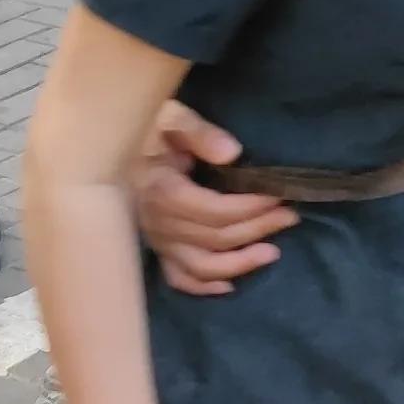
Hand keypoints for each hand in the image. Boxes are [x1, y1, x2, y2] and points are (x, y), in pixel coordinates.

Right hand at [130, 102, 295, 296]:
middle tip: (290, 215)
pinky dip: (203, 286)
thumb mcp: (172, 117)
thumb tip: (231, 153)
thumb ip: (199, 134)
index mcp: (161, 190)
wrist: (112, 141)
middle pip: (214, 238)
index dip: (249, 208)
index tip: (278, 196)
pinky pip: (177, 277)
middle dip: (257, 228)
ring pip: (200, 266)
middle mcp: (157, 222)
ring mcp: (156, 240)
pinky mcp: (156, 247)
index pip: (212, 211)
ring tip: (273, 252)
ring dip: (239, 263)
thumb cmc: (150, 127)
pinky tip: (230, 285)